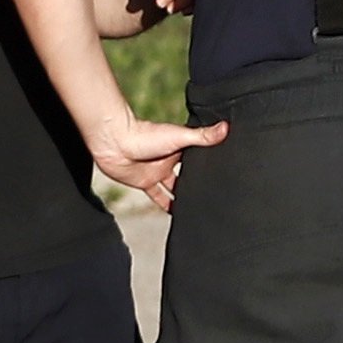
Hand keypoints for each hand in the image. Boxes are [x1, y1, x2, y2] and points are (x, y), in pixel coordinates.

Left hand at [85, 111, 225, 209]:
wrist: (115, 143)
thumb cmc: (145, 134)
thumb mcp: (179, 136)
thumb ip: (202, 136)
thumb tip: (227, 127)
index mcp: (181, 148)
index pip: (200, 157)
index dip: (211, 164)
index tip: (226, 172)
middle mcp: (171, 161)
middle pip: (189, 174)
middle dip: (199, 182)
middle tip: (216, 195)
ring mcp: (158, 172)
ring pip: (176, 187)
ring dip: (185, 196)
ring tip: (201, 208)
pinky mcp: (145, 183)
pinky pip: (159, 197)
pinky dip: (167, 205)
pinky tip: (176, 214)